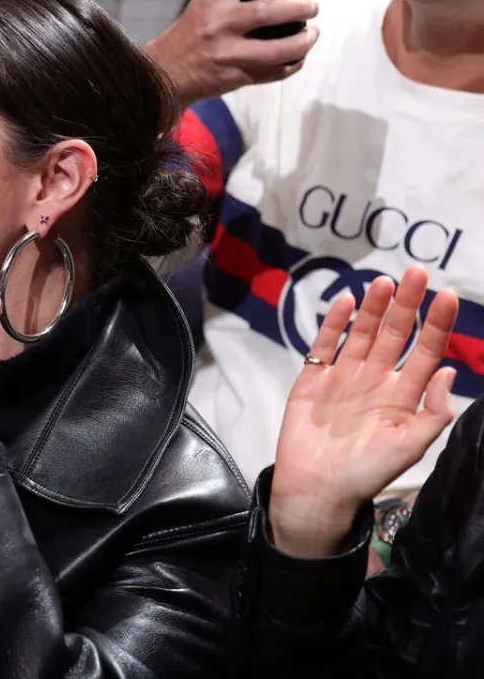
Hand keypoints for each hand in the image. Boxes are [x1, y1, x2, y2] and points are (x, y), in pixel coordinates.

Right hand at [145, 0, 319, 106]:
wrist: (164, 74)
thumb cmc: (191, 33)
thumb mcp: (205, 3)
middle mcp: (220, 24)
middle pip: (269, 11)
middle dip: (300, 7)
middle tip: (312, 5)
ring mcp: (228, 54)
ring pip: (278, 50)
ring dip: (303, 41)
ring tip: (311, 33)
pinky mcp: (235, 77)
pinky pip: (274, 72)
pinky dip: (293, 64)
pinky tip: (297, 56)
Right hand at [269, 266, 458, 557]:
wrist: (317, 488)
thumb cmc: (366, 473)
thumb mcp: (410, 447)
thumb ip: (433, 412)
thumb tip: (448, 371)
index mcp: (403, 396)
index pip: (426, 351)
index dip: (437, 324)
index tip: (447, 296)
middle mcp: (376, 380)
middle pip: (395, 334)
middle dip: (406, 304)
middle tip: (416, 273)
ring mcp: (344, 377)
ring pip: (363, 334)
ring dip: (374, 308)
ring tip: (384, 282)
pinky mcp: (313, 379)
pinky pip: (325, 345)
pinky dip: (335, 323)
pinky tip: (347, 302)